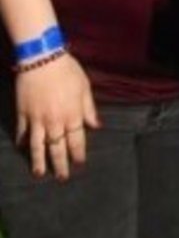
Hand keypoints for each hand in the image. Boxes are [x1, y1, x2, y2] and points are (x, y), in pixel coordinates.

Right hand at [14, 53, 98, 179]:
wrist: (42, 60)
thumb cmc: (68, 71)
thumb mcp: (85, 88)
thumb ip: (89, 109)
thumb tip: (96, 126)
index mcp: (72, 115)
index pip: (76, 140)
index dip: (77, 153)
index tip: (79, 165)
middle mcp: (54, 121)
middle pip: (57, 148)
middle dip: (60, 164)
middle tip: (62, 178)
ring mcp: (36, 119)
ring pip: (38, 146)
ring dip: (39, 161)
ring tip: (39, 174)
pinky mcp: (22, 114)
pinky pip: (22, 132)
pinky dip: (22, 141)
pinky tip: (22, 149)